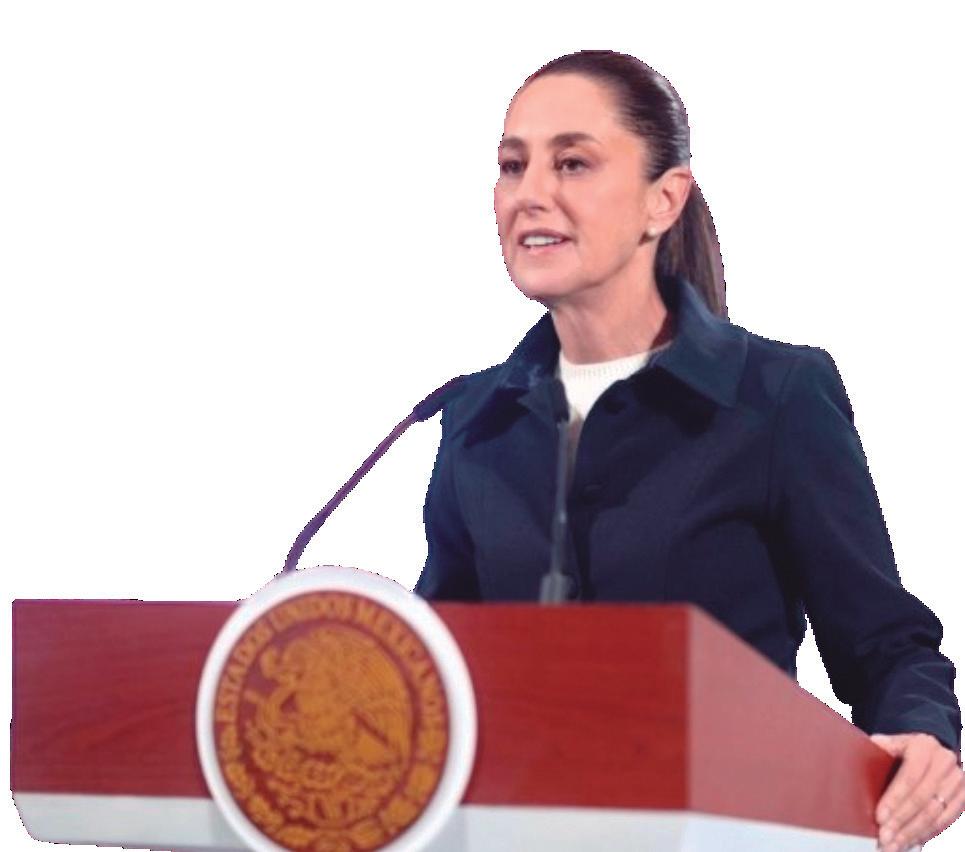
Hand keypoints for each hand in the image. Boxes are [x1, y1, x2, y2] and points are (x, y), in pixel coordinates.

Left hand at [871, 732, 963, 850]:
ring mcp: (958, 781)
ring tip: (894, 845)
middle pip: (923, 799)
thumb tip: (857, 755)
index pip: (910, 777)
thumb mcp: (891, 742)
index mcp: (924, 746)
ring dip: (913, 833)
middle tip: (884, 837)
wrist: (931, 750)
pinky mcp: (963, 798)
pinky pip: (945, 821)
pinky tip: (910, 842)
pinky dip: (926, 834)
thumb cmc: (905, 749)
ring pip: (935, 814)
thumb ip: (878, 749)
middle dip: (901, 821)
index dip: (895, 799)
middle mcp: (945, 762)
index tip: (880, 817)